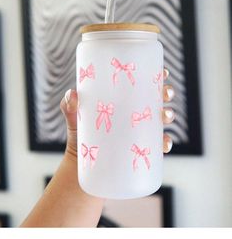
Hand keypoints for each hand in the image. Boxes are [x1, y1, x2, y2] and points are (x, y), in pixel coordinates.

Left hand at [60, 68, 174, 156]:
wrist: (80, 166)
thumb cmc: (79, 136)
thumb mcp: (74, 119)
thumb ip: (69, 106)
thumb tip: (72, 94)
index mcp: (122, 101)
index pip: (141, 84)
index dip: (155, 76)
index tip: (163, 73)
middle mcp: (133, 114)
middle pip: (156, 99)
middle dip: (166, 93)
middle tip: (165, 94)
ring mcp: (139, 132)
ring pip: (161, 120)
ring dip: (169, 115)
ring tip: (165, 116)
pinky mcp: (141, 150)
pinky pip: (158, 146)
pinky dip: (165, 143)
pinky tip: (165, 144)